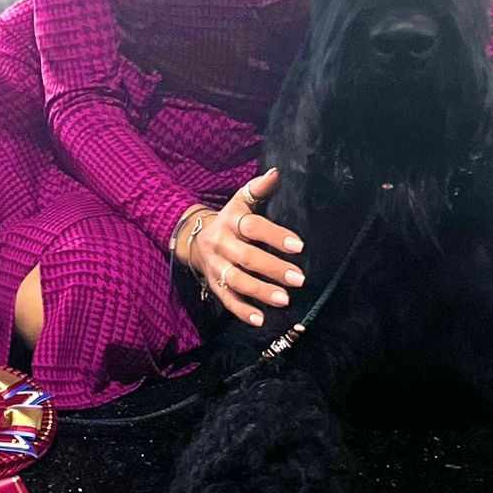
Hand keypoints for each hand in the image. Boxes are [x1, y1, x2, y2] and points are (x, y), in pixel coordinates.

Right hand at [184, 167, 306, 326]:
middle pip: (247, 257)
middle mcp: (220, 243)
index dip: (274, 235)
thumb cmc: (229, 220)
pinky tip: (260, 319)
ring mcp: (215, 266)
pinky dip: (243, 311)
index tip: (298, 246)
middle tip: (299, 278)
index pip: (253, 227)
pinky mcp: (214, 285)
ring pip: (236, 280)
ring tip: (285, 299)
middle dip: (273, 269)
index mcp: (230, 220)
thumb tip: (277, 173)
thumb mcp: (240, 202)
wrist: (193, 238)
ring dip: (260, 291)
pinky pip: (227, 300)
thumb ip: (258, 189)